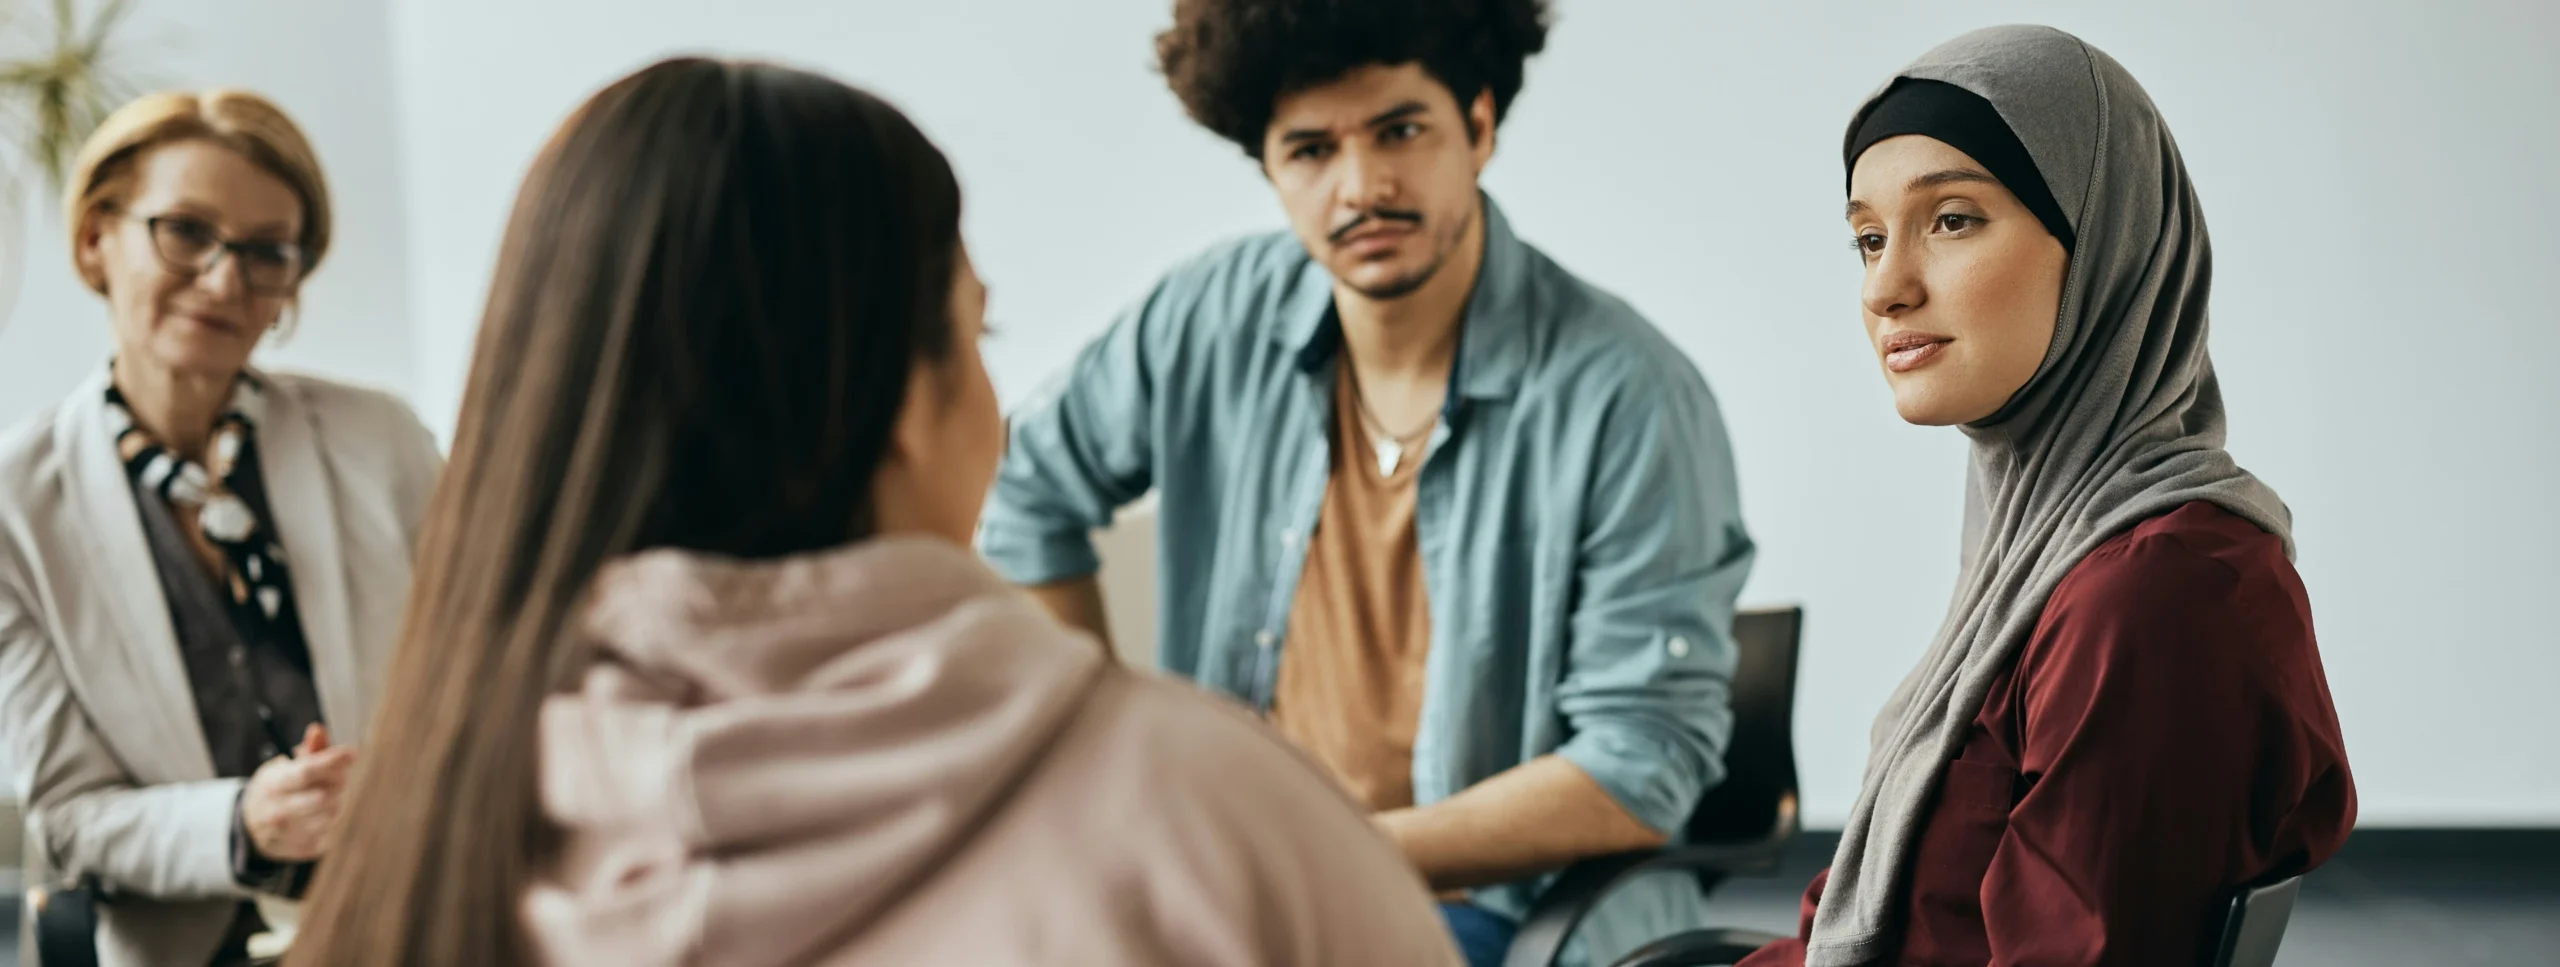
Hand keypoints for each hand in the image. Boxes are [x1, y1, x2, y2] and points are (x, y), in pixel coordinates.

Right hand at [240, 724, 356, 861]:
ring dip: (337, 802)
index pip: (305, 772)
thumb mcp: (284, 766)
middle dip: (338, 783)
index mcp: (271, 785)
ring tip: (324, 797)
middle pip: (323, 796)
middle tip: (338, 777)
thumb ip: (308, 750)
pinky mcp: (301, 851)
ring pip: (332, 814)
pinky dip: (332, 821)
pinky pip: (332, 832)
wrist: (251, 828)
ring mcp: (287, 835)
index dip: (331, 761)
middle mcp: (276, 812)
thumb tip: (318, 729)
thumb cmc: (278, 788)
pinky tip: (319, 816)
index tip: (352, 753)